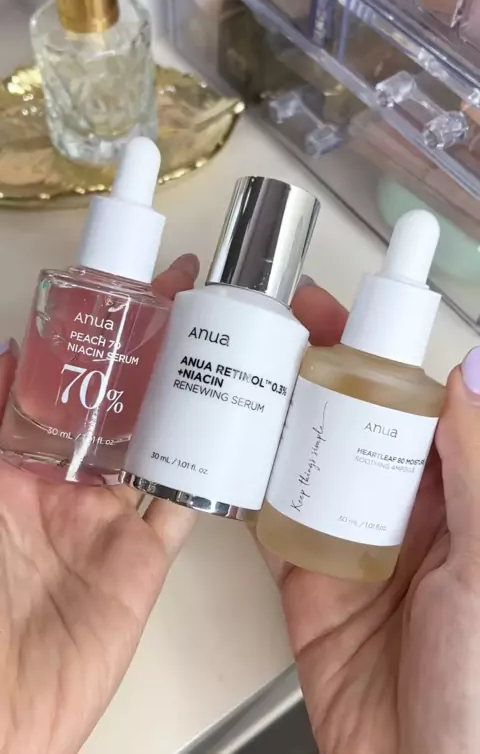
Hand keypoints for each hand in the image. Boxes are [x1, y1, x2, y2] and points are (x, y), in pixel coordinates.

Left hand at [0, 255, 199, 753]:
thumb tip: (8, 352)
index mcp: (25, 463)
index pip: (75, 384)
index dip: (102, 339)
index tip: (127, 295)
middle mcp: (72, 484)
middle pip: (126, 406)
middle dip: (157, 356)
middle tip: (189, 308)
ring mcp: (111, 518)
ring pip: (163, 444)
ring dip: (190, 402)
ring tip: (222, 351)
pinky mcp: (145, 556)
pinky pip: (187, 508)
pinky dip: (214, 477)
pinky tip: (238, 438)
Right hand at [267, 284, 479, 753]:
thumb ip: (473, 464)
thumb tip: (473, 373)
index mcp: (459, 499)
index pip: (414, 406)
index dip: (381, 352)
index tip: (354, 306)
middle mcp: (407, 516)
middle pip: (353, 425)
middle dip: (320, 374)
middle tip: (285, 327)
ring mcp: (353, 547)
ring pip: (309, 463)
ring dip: (280, 421)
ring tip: (250, 373)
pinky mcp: (309, 586)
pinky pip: (274, 524)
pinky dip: (251, 489)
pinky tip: (232, 452)